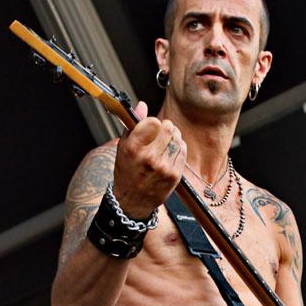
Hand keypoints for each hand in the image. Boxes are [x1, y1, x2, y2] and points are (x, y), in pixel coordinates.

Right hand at [113, 102, 186, 218]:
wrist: (132, 201)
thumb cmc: (126, 172)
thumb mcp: (123, 147)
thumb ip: (133, 125)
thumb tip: (143, 105)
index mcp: (133, 148)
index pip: (153, 122)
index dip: (153, 122)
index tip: (151, 127)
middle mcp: (149, 158)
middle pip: (168, 128)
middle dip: (166, 127)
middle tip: (162, 132)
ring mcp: (163, 167)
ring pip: (178, 139)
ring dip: (174, 136)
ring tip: (166, 142)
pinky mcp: (174, 175)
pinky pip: (182, 151)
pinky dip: (179, 148)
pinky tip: (170, 152)